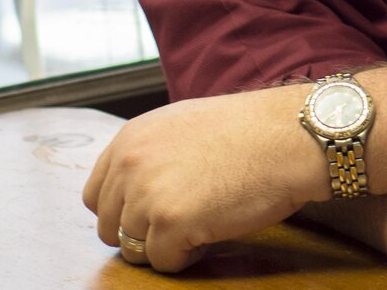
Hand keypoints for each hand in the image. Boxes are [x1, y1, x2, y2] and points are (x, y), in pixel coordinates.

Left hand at [82, 85, 322, 272]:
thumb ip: (151, 154)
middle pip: (110, 226)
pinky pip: (163, 262)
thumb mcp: (183, 125)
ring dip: (164, 246)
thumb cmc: (250, 130)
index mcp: (130, 138)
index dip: (123, 211)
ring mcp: (147, 194)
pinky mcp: (171, 222)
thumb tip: (137, 188)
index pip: (96, 196)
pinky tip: (210, 234)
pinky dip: (186, 257)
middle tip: (181, 224)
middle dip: (142, 232)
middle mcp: (130, 164)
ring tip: (200, 226)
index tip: (151, 215)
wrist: (289, 135)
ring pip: (134, 249)